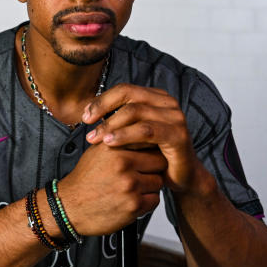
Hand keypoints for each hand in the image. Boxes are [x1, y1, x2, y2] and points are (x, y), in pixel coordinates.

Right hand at [55, 141, 162, 236]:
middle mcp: (123, 164)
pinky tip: (131, 200)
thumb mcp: (97, 151)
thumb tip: (141, 134)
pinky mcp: (134, 205)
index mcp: (114, 148)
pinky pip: (154, 200)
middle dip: (153, 169)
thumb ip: (119, 141)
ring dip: (150, 187)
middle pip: (159, 162)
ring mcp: (130, 185)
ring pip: (158, 182)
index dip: (150, 151)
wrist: (69, 207)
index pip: (149, 143)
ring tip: (133, 189)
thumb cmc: (84, 180)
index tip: (145, 158)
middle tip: (141, 175)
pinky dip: (146, 202)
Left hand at [82, 84, 203, 194]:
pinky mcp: (178, 135)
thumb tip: (87, 112)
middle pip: (129, 95)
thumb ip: (117, 121)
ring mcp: (175, 117)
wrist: (181, 177)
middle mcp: (168, 103)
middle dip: (103, 108)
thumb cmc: (153, 155)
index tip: (85, 116)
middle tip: (86, 125)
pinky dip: (125, 135)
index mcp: (156, 98)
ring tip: (94, 137)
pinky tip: (109, 143)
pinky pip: (146, 130)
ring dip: (111, 124)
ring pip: (136, 111)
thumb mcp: (132, 134)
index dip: (102, 100)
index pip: (125, 89)